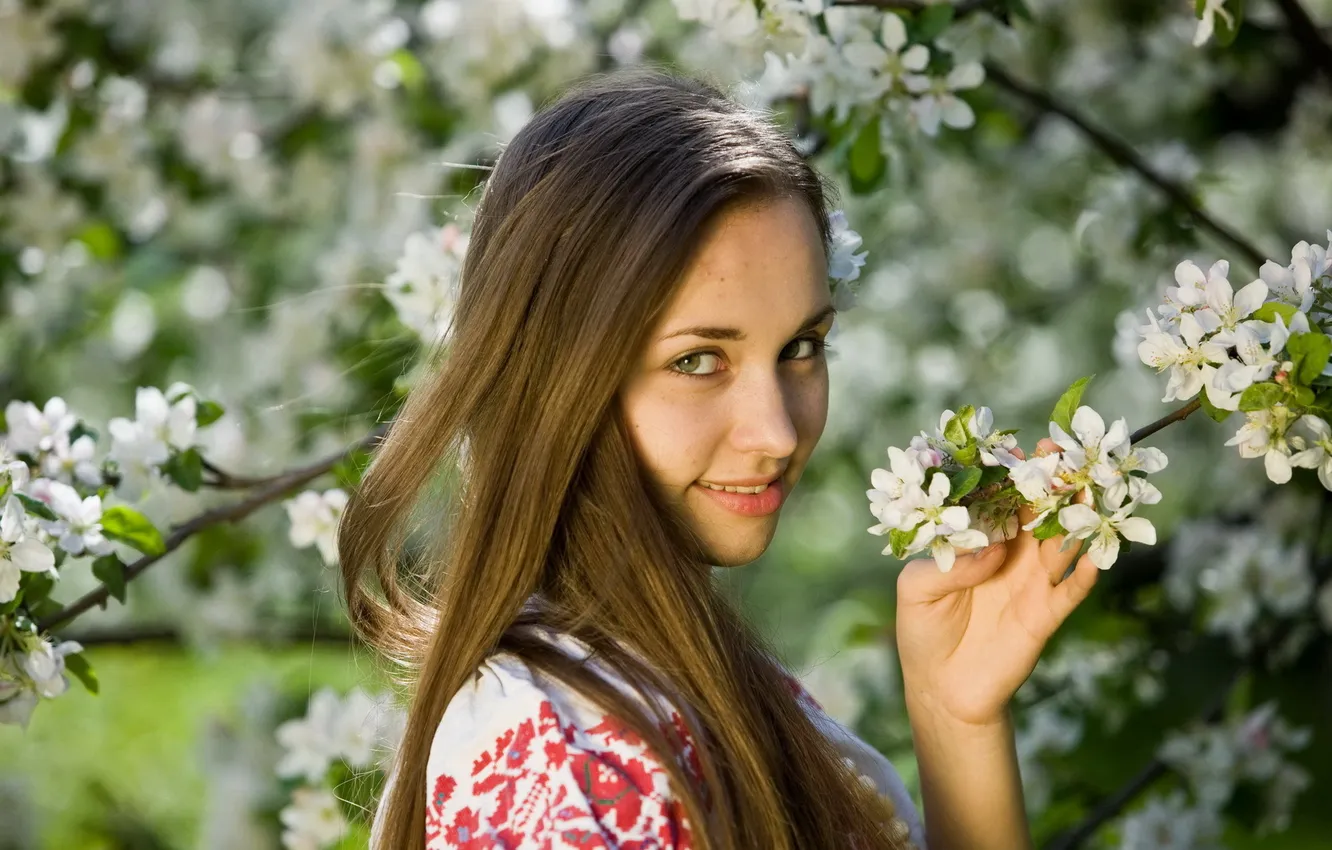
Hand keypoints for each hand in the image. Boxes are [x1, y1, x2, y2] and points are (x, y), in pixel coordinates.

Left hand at [894, 440, 1099, 728]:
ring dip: (1077, 516)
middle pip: (1038, 513)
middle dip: (1052, 484)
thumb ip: (953, 564)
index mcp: (978, 542)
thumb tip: (995, 550)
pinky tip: (1098, 550)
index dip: (1014, 475)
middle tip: (1066, 454)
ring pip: (1062, 543)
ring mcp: (1032, 584)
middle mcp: (1011, 556)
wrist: (941, 688)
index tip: (1029, 446)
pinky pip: (1072, 589)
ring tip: (1089, 488)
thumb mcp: (918, 589)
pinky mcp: (1046, 615)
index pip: (1000, 501)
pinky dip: (1088, 570)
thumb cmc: (923, 629)